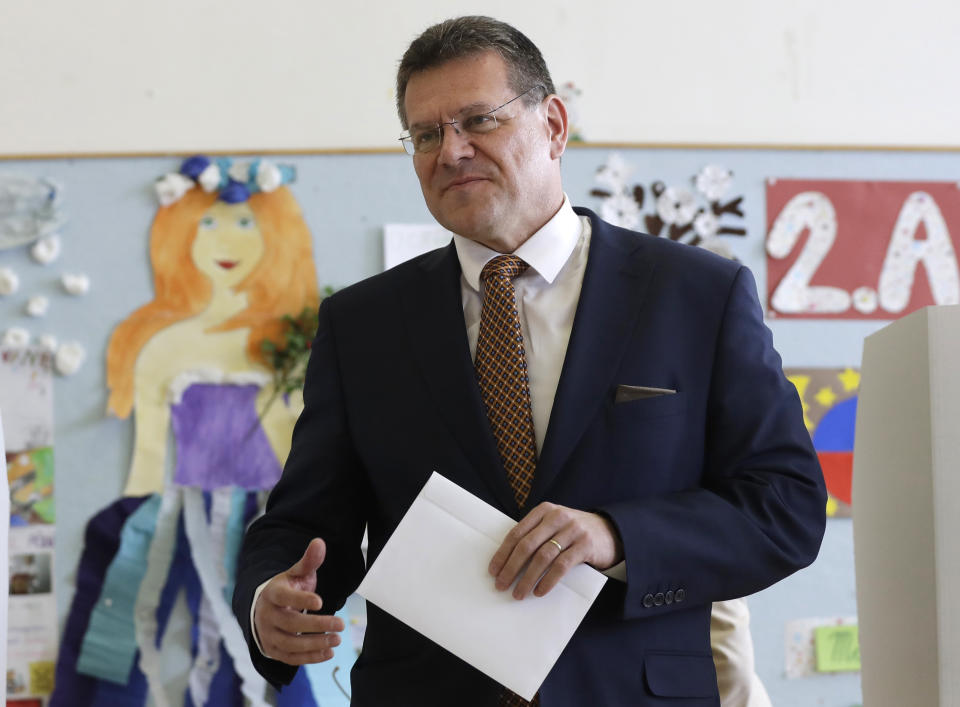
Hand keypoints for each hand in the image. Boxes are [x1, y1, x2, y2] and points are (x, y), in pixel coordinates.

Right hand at [254, 538, 344, 664]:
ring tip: (337, 639)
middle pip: (291, 624)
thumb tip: (319, 542)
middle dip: (317, 625)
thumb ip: (308, 561)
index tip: (320, 601)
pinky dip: (310, 658)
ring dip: (315, 644)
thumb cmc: (286, 589)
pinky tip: (329, 653)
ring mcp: (268, 635)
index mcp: (272, 594)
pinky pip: (291, 658)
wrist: (264, 610)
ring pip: (291, 644)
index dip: (301, 600)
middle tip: (340, 624)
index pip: (284, 597)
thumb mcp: (295, 573)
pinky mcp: (273, 651)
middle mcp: (267, 616)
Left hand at [488, 503, 622, 599]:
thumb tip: (507, 561)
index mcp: (544, 511)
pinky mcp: (585, 545)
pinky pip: (561, 565)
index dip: (503, 553)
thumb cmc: (574, 532)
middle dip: (511, 567)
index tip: (493, 570)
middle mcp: (557, 517)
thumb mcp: (555, 525)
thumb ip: (536, 534)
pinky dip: (548, 580)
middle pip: (527, 545)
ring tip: (518, 593)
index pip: (517, 533)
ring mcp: (572, 530)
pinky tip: (539, 591)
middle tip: (500, 585)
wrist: (612, 531)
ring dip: (527, 578)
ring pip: (543, 556)